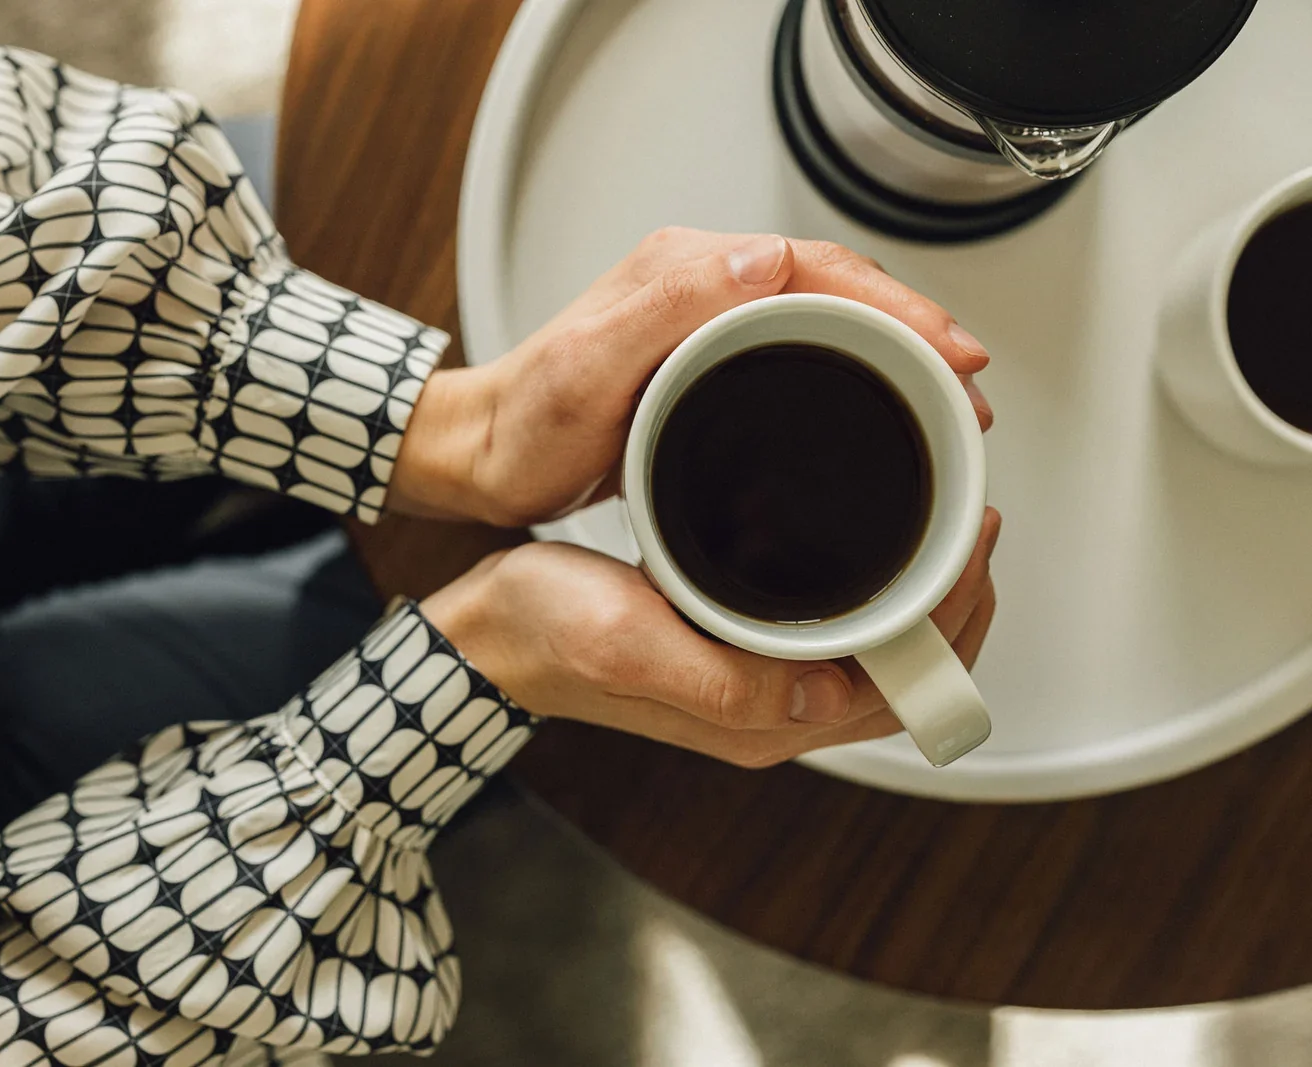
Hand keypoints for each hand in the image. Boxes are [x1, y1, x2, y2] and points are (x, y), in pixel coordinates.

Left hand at [391, 227, 993, 526]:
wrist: (487, 456)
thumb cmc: (527, 424)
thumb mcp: (588, 366)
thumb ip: (668, 305)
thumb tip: (765, 259)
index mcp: (686, 271)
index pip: (817, 265)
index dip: (895, 305)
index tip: (947, 349)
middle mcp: (701, 284)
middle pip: (837, 288)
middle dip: (914, 328)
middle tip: (966, 384)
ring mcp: (706, 322)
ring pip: (826, 319)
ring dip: (892, 351)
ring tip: (942, 399)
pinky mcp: (706, 360)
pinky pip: (800, 349)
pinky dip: (851, 371)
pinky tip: (875, 408)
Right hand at [420, 509, 1000, 767]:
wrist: (489, 629)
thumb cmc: (544, 632)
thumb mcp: (626, 640)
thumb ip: (725, 678)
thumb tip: (828, 692)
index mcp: (760, 719)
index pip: (905, 687)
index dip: (955, 617)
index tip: (969, 538)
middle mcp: (772, 708)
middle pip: (910, 670)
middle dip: (956, 599)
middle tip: (968, 517)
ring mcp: (759, 680)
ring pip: (880, 645)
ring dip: (921, 589)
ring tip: (936, 518)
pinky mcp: (740, 647)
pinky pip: (835, 624)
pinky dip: (871, 581)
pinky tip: (866, 531)